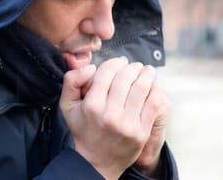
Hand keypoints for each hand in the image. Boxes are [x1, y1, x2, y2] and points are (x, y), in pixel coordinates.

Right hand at [60, 57, 164, 178]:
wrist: (96, 161)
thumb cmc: (83, 129)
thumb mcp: (67, 105)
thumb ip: (72, 80)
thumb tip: (92, 67)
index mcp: (92, 105)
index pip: (107, 71)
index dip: (115, 62)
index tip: (120, 62)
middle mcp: (110, 114)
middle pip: (126, 77)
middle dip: (132, 67)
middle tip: (134, 66)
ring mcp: (128, 124)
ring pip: (142, 87)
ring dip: (147, 74)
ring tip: (147, 70)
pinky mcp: (141, 132)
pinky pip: (154, 103)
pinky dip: (156, 90)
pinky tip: (154, 85)